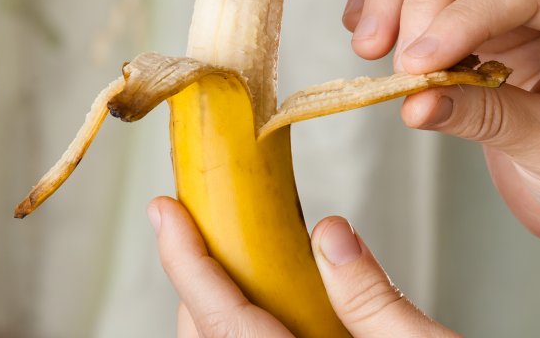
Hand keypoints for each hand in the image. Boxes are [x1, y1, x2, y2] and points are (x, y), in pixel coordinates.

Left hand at [147, 196, 457, 336]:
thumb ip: (373, 298)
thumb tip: (332, 236)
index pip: (223, 318)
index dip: (187, 260)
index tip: (166, 213)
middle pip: (209, 335)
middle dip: (201, 279)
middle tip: (208, 225)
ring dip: (223, 304)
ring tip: (239, 258)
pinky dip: (250, 326)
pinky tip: (279, 305)